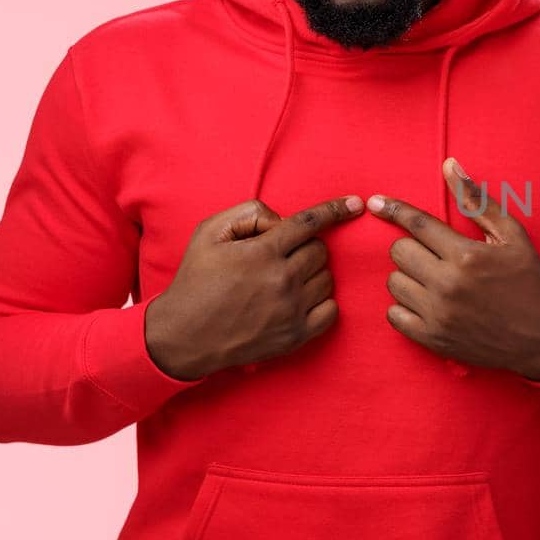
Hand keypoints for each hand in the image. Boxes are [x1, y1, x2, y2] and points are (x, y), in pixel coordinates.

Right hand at [144, 195, 362, 380]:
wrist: (183, 335)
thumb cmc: (195, 280)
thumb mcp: (209, 233)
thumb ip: (249, 214)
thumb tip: (282, 220)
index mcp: (263, 252)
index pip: (310, 223)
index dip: (335, 209)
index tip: (355, 204)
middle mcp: (282, 280)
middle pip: (320, 251)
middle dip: (306, 247)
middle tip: (282, 257)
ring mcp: (292, 310)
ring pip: (327, 278)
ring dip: (312, 273)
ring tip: (284, 279)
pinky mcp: (296, 336)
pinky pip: (331, 310)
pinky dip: (321, 301)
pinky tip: (299, 299)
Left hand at [367, 157, 539, 380]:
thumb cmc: (529, 280)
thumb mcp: (512, 236)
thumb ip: (477, 201)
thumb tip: (449, 165)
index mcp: (466, 255)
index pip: (417, 224)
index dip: (394, 209)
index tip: (376, 202)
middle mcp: (448, 285)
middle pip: (399, 252)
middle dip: (412, 247)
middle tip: (433, 254)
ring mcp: (438, 314)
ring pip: (394, 282)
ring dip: (408, 276)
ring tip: (432, 279)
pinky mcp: (433, 339)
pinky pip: (393, 315)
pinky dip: (404, 306)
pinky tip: (425, 302)